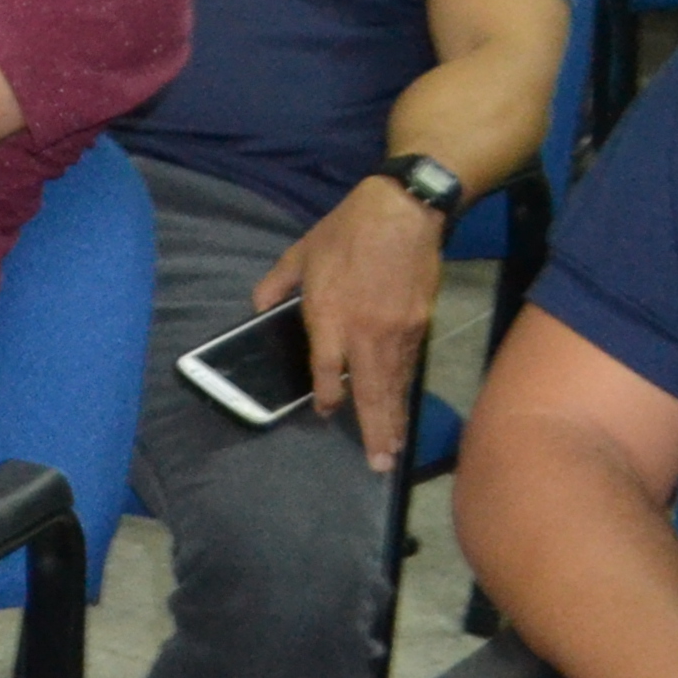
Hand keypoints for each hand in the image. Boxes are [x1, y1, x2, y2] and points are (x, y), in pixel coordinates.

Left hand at [259, 176, 450, 471]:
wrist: (402, 213)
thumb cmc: (345, 232)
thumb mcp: (299, 253)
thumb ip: (276, 284)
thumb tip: (257, 308)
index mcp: (329, 314)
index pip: (326, 369)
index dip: (326, 395)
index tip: (325, 411)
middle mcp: (364, 331)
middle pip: (369, 390)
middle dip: (374, 430)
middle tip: (378, 464)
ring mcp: (396, 330)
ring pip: (393, 384)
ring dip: (394, 419)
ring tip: (393, 449)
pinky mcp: (420, 324)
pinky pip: (409, 365)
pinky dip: (405, 390)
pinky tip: (404, 407)